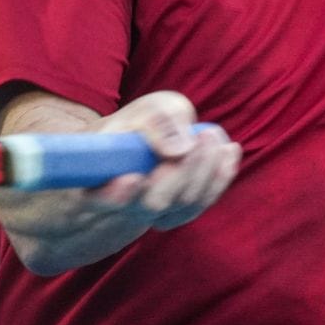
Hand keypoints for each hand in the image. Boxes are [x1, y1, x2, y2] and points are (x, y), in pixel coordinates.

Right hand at [87, 90, 240, 229]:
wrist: (145, 143)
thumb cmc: (137, 125)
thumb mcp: (144, 110)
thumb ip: (157, 120)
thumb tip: (180, 148)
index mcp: (95, 181)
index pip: (97, 200)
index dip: (114, 195)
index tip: (132, 177)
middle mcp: (123, 205)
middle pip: (153, 203)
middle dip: (181, 171)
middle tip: (201, 136)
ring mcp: (153, 213)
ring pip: (182, 204)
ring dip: (205, 169)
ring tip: (212, 134)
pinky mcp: (178, 213)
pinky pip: (201, 203)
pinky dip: (220, 176)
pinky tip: (229, 150)